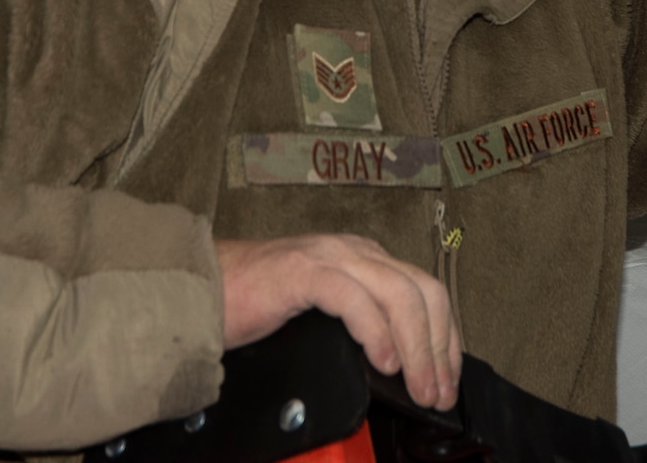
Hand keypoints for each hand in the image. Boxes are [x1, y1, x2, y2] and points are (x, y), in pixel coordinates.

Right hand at [215, 234, 461, 408]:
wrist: (198, 291)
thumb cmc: (255, 307)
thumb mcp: (323, 318)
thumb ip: (361, 327)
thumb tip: (402, 372)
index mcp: (363, 259)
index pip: (427, 291)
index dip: (446, 340)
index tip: (448, 382)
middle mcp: (353, 252)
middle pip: (423, 291)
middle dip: (439, 347)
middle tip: (437, 394)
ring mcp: (328, 258)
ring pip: (399, 293)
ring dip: (418, 347)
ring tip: (418, 387)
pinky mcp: (301, 272)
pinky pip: (354, 298)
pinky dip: (377, 332)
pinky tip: (383, 362)